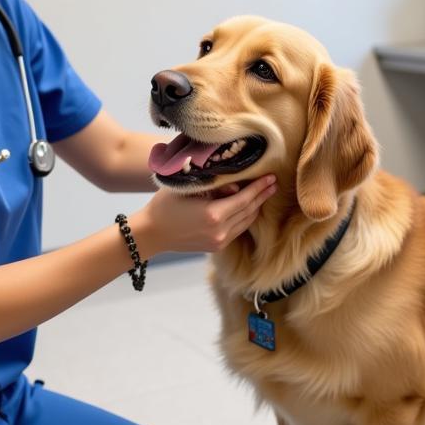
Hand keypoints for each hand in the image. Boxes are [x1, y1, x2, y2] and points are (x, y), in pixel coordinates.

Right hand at [132, 175, 277, 255]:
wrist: (151, 234)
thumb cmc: (165, 205)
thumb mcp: (187, 188)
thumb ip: (213, 185)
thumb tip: (235, 185)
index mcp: (214, 215)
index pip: (245, 199)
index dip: (259, 188)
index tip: (271, 177)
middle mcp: (220, 231)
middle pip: (249, 211)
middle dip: (262, 196)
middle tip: (273, 183)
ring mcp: (219, 242)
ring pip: (245, 222)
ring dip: (256, 208)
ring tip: (264, 194)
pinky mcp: (216, 247)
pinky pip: (237, 230)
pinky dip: (245, 218)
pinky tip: (248, 208)